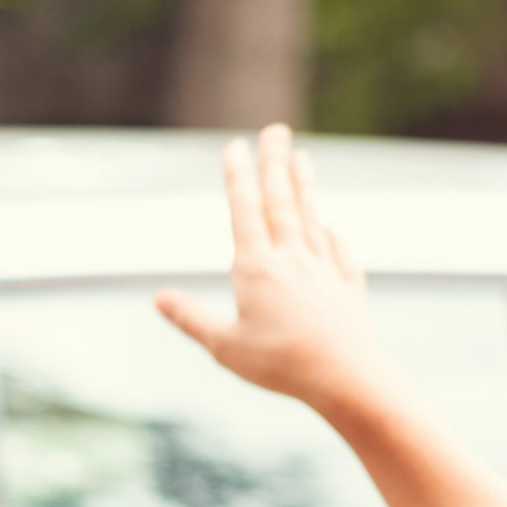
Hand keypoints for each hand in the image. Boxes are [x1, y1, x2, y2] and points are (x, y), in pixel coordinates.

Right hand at [155, 123, 400, 417]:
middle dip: (275, 162)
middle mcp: (291, 258)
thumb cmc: (280, 365)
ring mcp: (323, 269)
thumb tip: (158, 298)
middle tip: (276, 129)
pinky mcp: (347, 287)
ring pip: (312, 218)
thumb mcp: (224, 347)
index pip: (244, 210)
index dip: (238, 176)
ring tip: (302, 157)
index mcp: (257, 267)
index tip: (236, 145)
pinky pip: (338, 253)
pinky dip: (332, 236)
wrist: (345, 377)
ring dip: (304, 186)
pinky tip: (330, 227)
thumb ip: (191, 319)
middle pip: (281, 201)